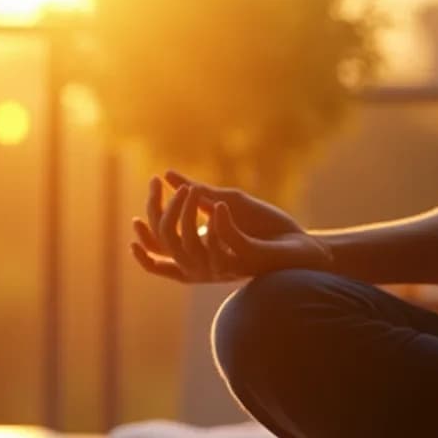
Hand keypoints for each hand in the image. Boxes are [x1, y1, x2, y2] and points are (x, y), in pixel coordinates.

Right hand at [130, 170, 331, 282]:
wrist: (302, 243)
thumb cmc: (264, 226)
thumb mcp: (227, 202)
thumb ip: (198, 192)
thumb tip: (167, 174)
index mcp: (199, 252)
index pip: (160, 254)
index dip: (144, 240)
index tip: (135, 219)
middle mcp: (206, 263)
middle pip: (169, 243)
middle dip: (160, 212)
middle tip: (159, 184)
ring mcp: (226, 263)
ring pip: (191, 244)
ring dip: (188, 213)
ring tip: (193, 189)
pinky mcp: (247, 259)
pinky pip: (225, 242)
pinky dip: (220, 222)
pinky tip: (220, 204)